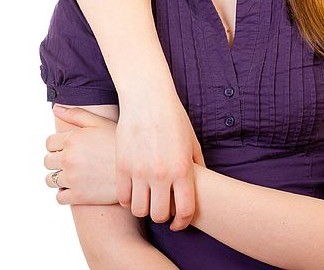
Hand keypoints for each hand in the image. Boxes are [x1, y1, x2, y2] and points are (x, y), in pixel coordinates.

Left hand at [44, 106, 118, 204]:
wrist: (140, 169)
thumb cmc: (121, 144)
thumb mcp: (101, 123)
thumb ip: (77, 114)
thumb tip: (55, 108)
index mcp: (72, 140)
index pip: (49, 143)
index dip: (58, 145)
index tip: (70, 147)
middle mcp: (68, 159)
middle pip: (47, 161)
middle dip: (57, 161)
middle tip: (74, 161)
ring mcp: (72, 179)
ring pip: (50, 180)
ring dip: (59, 178)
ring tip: (76, 175)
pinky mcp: (78, 196)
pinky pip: (60, 197)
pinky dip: (66, 193)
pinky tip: (79, 187)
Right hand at [114, 95, 203, 229]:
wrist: (148, 99)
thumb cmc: (173, 119)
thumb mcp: (192, 142)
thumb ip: (197, 166)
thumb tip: (201, 185)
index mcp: (182, 170)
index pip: (184, 210)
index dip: (182, 223)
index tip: (178, 224)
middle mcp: (160, 175)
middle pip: (159, 215)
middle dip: (162, 216)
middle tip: (162, 210)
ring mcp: (139, 172)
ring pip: (139, 210)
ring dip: (144, 209)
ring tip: (148, 201)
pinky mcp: (121, 167)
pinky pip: (122, 197)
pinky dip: (128, 200)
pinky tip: (134, 192)